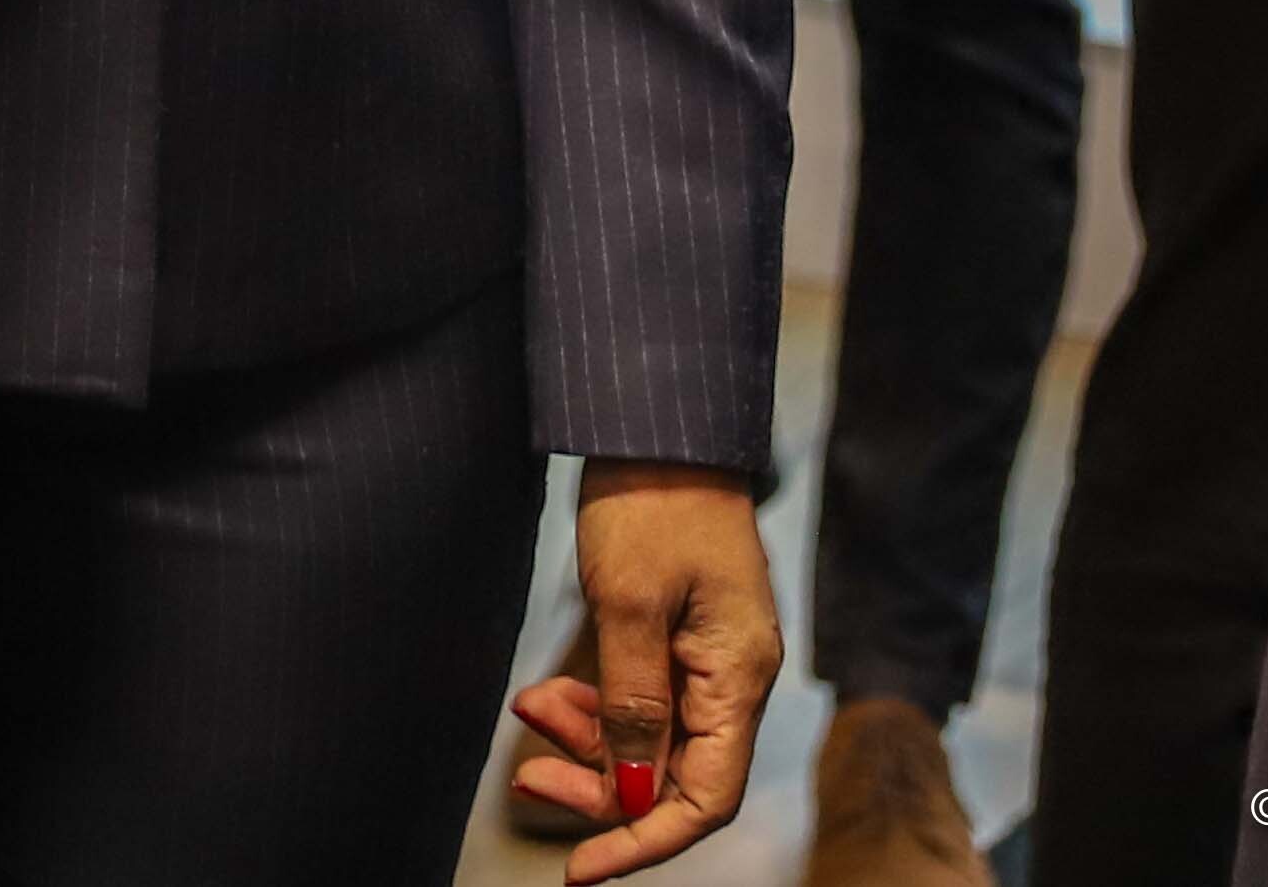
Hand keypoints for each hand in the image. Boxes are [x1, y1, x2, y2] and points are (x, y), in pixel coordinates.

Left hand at [505, 463, 781, 876]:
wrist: (657, 424)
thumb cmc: (651, 504)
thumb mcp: (630, 606)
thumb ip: (631, 704)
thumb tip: (632, 792)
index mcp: (739, 677)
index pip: (706, 797)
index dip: (645, 841)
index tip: (581, 869)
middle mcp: (734, 679)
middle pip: (674, 776)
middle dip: (600, 788)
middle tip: (528, 774)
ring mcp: (708, 660)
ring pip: (649, 740)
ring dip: (586, 741)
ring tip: (529, 709)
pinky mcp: (678, 639)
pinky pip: (639, 701)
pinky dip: (592, 706)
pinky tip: (548, 695)